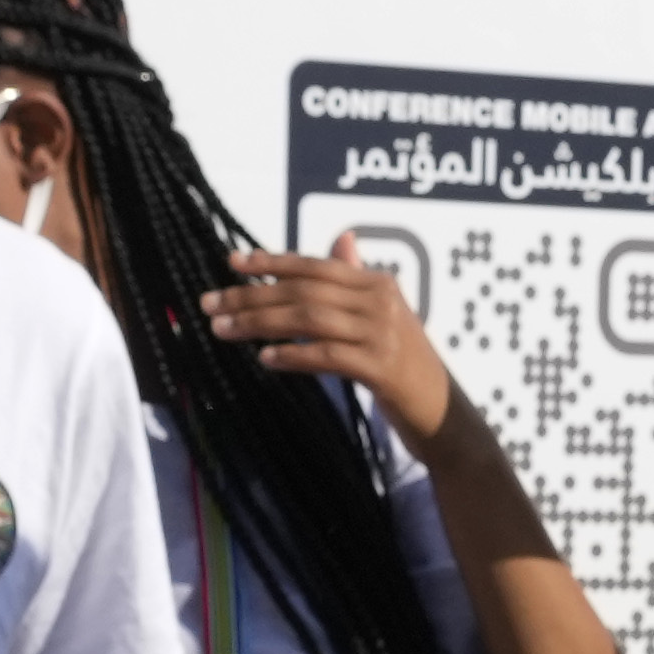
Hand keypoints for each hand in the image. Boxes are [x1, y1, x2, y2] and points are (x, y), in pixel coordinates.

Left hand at [203, 243, 463, 453]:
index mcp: (379, 283)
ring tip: (224, 331)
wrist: (442, 413)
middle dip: (251, 296)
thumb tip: (342, 240)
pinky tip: (265, 359)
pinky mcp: (381, 368)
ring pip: (309, 319)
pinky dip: (292, 355)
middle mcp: (381, 302)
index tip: (230, 264)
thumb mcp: (383, 317)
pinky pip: (326, 356)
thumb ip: (358, 279)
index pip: (315, 266)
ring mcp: (382, 334)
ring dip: (260, 324)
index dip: (270, 262)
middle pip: (305, 291)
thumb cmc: (405, 366)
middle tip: (211, 305)